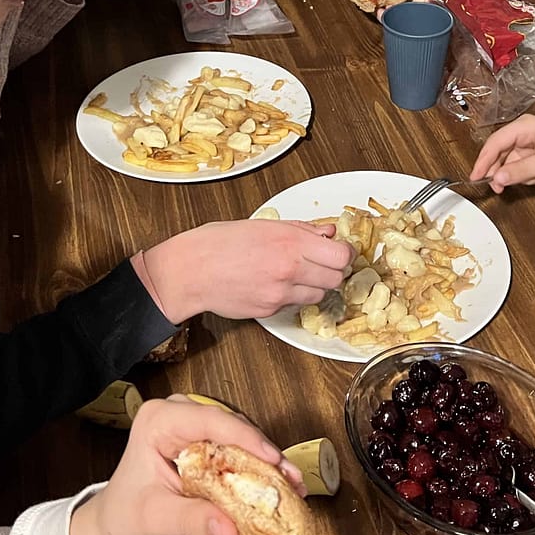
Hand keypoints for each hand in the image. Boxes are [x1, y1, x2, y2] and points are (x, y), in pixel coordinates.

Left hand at [68, 396, 304, 534]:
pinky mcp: (205, 445)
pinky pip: (237, 451)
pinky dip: (256, 470)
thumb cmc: (123, 516)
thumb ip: (192, 520)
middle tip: (287, 478)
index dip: (245, 437)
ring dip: (265, 463)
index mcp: (159, 420)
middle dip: (262, 453)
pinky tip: (274, 486)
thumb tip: (229, 527)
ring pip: (240, 437)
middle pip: (232, 427)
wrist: (114, 527)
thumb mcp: (156, 518)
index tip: (271, 458)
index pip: (210, 420)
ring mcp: (193, 429)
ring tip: (288, 485)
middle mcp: (178, 416)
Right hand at [143, 219, 352, 323]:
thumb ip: (300, 229)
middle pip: (336, 278)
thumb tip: (328, 232)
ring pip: (319, 295)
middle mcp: (290, 269)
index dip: (343, 253)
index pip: (341, 255)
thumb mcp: (263, 224)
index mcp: (290, 241)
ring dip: (314, 285)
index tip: (338, 251)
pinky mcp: (271, 310)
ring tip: (294, 274)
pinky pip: (294, 304)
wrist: (191, 270)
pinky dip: (292, 296)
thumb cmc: (220, 242)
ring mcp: (281, 293)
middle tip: (320, 263)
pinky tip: (274, 284)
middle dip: (332, 270)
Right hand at [470, 114, 534, 189]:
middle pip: (500, 154)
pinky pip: (525, 170)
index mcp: (524, 127)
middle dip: (501, 172)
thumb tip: (497, 178)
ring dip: (520, 176)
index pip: (494, 143)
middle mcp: (525, 134)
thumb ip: (520, 171)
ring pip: (513, 165)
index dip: (483, 161)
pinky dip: (531, 177)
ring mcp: (532, 146)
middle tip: (498, 188)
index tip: (475, 178)